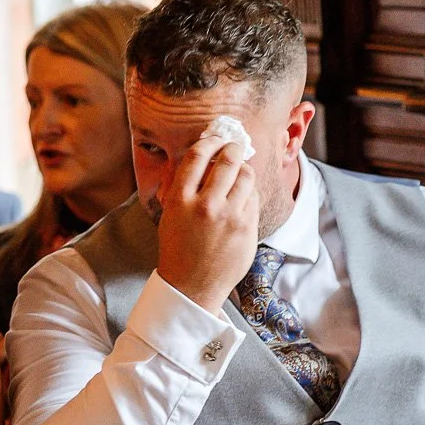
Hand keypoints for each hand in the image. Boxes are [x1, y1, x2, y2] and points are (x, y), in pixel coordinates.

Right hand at [154, 136, 259, 313]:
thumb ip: (184, 188)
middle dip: (234, 149)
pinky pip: (253, 198)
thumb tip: (204, 158)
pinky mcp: (246, 228)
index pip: (197, 156)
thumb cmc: (178, 248)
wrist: (191, 285)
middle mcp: (205, 206)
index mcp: (180, 200)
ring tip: (240, 172)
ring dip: (244, 170)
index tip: (216, 138)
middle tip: (235, 147)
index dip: (210, 141)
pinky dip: (249, 193)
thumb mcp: (171, 215)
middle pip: (227, 161)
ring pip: (246, 177)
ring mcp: (229, 217)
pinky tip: (242, 198)